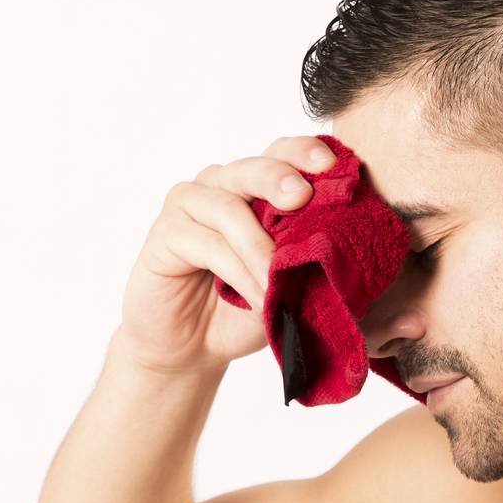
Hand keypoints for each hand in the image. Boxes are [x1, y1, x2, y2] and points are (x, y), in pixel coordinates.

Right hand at [118, 134, 336, 374]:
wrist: (193, 348)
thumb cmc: (241, 311)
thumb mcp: (284, 285)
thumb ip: (303, 260)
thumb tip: (337, 247)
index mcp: (255, 191)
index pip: (280, 155)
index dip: (303, 153)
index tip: (332, 166)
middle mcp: (221, 188)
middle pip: (251, 168)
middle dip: (279, 178)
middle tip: (302, 198)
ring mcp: (189, 207)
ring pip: (228, 207)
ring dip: (259, 248)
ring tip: (278, 285)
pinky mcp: (165, 234)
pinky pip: (208, 244)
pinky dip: (238, 272)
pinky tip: (256, 297)